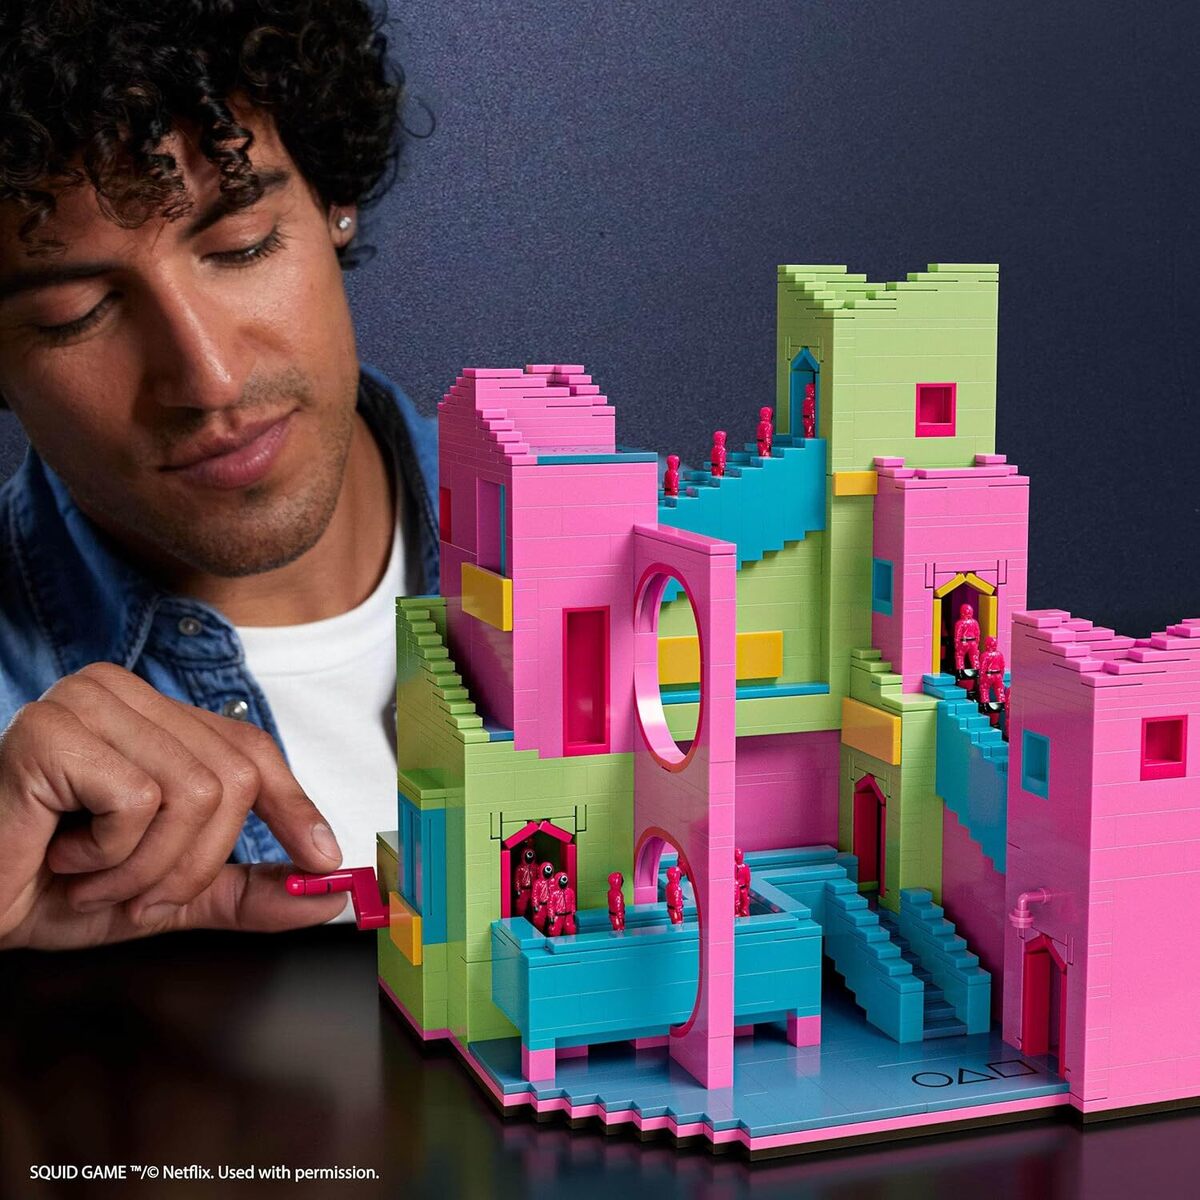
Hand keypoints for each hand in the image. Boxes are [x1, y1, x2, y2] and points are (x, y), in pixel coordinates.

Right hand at [0, 661, 346, 948]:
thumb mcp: (166, 889)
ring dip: (147, 868)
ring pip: (196, 793)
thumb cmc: (48, 885)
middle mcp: (122, 692)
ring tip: (92, 875)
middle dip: (195, 863)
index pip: (251, 749)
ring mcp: (85, 704)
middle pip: (233, 778)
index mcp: (152, 716)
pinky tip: (60, 857)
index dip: (295, 807)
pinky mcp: (54, 733)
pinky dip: (109, 856)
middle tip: (136, 891)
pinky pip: (140, 802)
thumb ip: (243, 889)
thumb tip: (329, 891)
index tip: (326, 858)